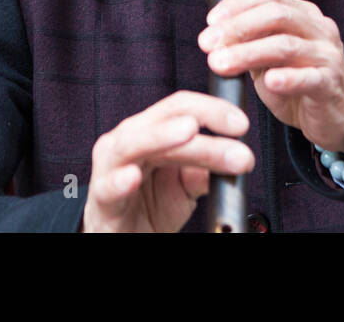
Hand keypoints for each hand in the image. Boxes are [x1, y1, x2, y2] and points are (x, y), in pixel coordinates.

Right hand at [80, 91, 253, 232]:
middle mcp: (129, 140)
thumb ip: (206, 169)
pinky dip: (120, 180)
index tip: (242, 123)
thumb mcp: (185, 185)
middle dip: (204, 120)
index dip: (213, 109)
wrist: (120, 237)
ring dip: (163, 136)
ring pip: (133, 142)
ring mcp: (110, 166)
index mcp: (150, 131)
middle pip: (165, 117)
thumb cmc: (149, 204)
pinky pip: (109, 186)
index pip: (181, 107)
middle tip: (237, 131)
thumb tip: (237, 157)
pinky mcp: (101, 198)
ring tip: (189, 132)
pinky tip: (134, 176)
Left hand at [198, 0, 343, 155]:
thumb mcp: (271, 59)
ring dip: (248, 53)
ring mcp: (327, 54)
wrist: (336, 115)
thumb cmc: (299, 83)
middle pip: (276, 15)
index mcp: (304, 14)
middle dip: (237, 27)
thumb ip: (250, 44)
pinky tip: (269, 81)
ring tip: (220, 63)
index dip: (238, 5)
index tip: (211, 22)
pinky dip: (288, 78)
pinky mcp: (331, 83)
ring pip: (286, 45)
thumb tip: (214, 38)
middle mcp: (318, 28)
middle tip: (207, 44)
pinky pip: (309, 77)